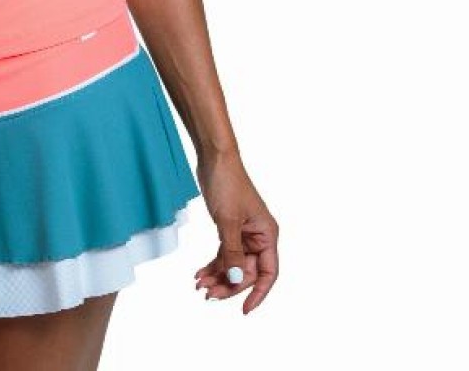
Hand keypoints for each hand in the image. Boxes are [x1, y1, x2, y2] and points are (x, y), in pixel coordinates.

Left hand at [192, 150, 278, 313]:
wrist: (214, 158)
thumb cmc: (227, 183)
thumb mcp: (227, 221)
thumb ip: (231, 252)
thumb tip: (233, 279)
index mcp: (267, 235)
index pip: (268, 273)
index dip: (258, 293)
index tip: (245, 310)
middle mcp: (258, 237)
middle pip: (247, 271)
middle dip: (228, 284)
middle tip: (208, 294)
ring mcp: (243, 233)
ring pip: (233, 264)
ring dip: (218, 276)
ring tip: (200, 285)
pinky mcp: (229, 228)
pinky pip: (224, 253)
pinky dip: (214, 263)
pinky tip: (200, 273)